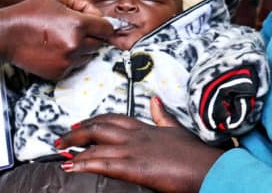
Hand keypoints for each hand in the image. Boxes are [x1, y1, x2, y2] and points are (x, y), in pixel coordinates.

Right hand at [0, 0, 112, 79]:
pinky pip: (74, 66)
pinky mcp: (59, 73)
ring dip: (82, 48)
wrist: (6, 35)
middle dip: (92, 36)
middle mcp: (75, 45)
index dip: (106, 25)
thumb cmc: (30, 12)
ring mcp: (67, 61)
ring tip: (62, 38)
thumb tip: (100, 15)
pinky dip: (69, 59)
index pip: (107, 28)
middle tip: (75, 29)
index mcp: (77, 25)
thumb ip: (84, 2)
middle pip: (99, 43)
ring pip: (88, 56)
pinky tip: (54, 49)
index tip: (104, 26)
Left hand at [56, 98, 224, 192]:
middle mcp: (136, 135)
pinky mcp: (135, 166)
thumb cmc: (196, 155)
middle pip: (99, 127)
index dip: (94, 121)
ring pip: (96, 145)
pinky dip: (84, 164)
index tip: (80, 125)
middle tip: (62, 138)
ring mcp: (134, 149)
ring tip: (61, 152)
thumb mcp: (178, 130)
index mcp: (146, 127)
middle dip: (78, 132)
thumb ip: (163, 117)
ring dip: (75, 148)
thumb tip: (156, 101)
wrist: (210, 168)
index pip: (113, 119)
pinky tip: (71, 166)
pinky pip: (103, 164)